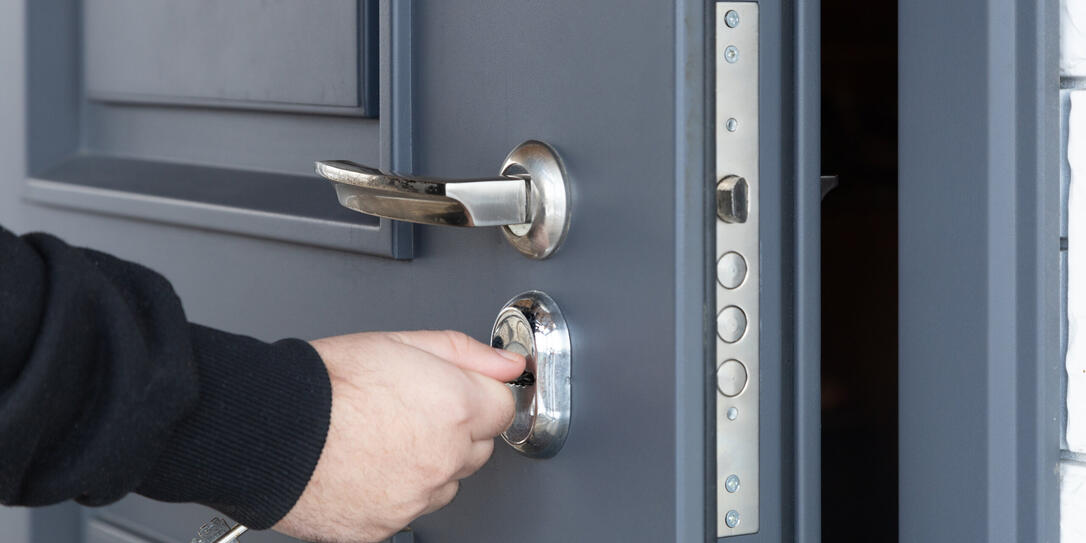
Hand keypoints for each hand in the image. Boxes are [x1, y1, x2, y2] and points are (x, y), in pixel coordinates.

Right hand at [272, 330, 524, 542]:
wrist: (267, 429)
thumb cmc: (324, 384)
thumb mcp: (399, 342)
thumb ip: (466, 354)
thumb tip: (507, 365)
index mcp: (456, 408)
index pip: (503, 408)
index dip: (479, 394)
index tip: (458, 391)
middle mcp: (443, 459)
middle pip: (477, 448)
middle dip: (455, 429)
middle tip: (408, 410)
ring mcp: (416, 498)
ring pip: (443, 482)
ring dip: (427, 463)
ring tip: (378, 437)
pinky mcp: (385, 527)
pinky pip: (407, 510)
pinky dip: (393, 492)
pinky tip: (364, 466)